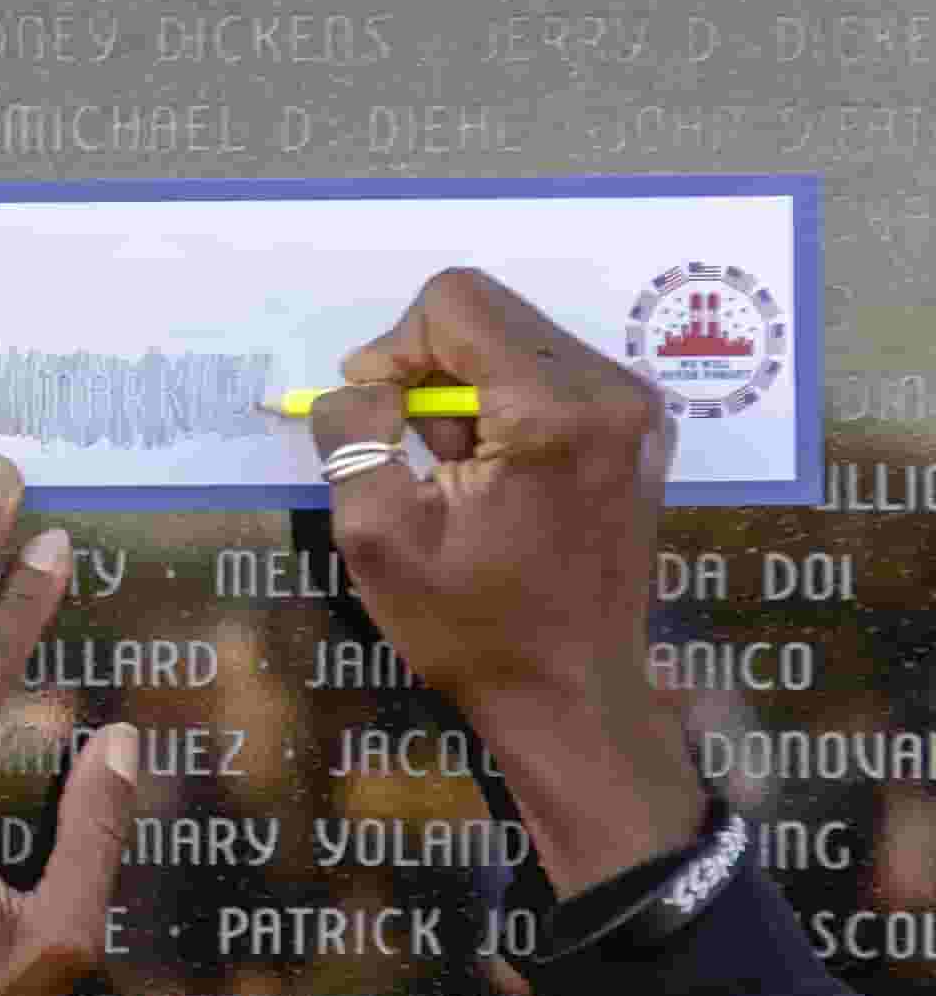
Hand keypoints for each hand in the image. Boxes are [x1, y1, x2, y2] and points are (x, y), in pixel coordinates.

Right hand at [311, 267, 701, 890]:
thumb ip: (354, 434)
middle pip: (489, 311)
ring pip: (518, 336)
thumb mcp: (378, 537)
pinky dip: (505, 403)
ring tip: (455, 471)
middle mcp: (610, 392)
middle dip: (429, 367)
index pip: (455, 301)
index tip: (376, 415)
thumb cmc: (472, 628)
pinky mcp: (640, 430)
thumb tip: (361, 383)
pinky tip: (494, 473)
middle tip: (411, 449)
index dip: (394, 348)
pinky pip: (552, 371)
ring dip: (466, 388)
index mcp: (552, 413)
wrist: (572, 694)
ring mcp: (636, 410)